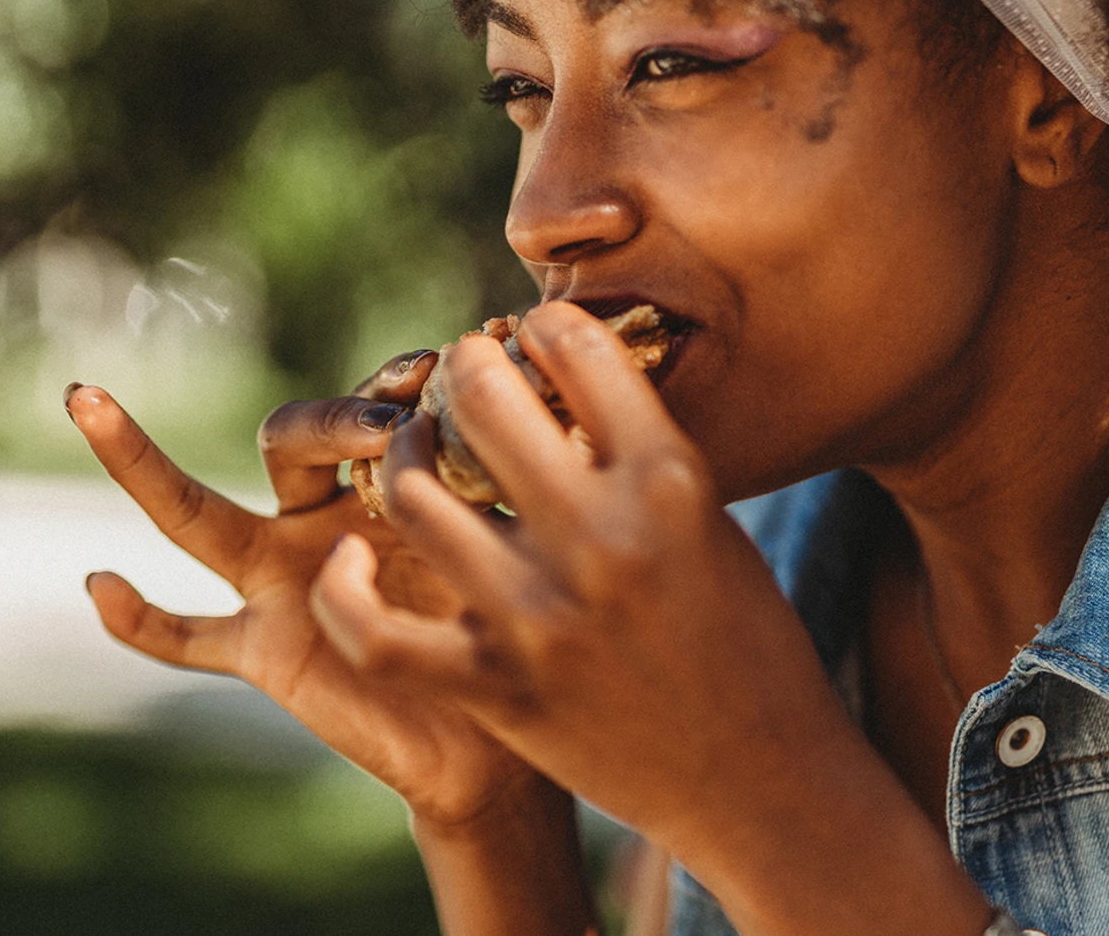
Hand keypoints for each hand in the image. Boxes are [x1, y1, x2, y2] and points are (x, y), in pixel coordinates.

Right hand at [69, 352, 541, 827]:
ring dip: (137, 461)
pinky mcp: (262, 648)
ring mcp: (277, 580)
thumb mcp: (517, 545)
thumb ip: (511, 482)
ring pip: (195, 514)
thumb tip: (549, 394)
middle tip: (390, 425)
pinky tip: (101, 586)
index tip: (436, 372)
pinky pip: (186, 636)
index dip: (386, 387)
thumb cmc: (519, 630)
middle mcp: (317, 516)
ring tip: (88, 399)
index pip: (363, 408)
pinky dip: (141, 620)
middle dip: (333, 419)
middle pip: (286, 438)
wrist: (497, 741)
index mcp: (381, 480)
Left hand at [309, 302, 987, 934]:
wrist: (763, 782)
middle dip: (465, 369)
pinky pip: (376, 634)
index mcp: (667, 482)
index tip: (532, 334)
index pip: (576, 348)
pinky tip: (349, 562)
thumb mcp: (710, 523)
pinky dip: (345, 593)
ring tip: (413, 452)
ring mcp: (539, 616)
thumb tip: (556, 378)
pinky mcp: (495, 688)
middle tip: (463, 375)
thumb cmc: (744, 640)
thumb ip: (635, 453)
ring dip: (404, 458)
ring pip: (414, 494)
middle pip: (484, 399)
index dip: (543, 326)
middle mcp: (601, 537)